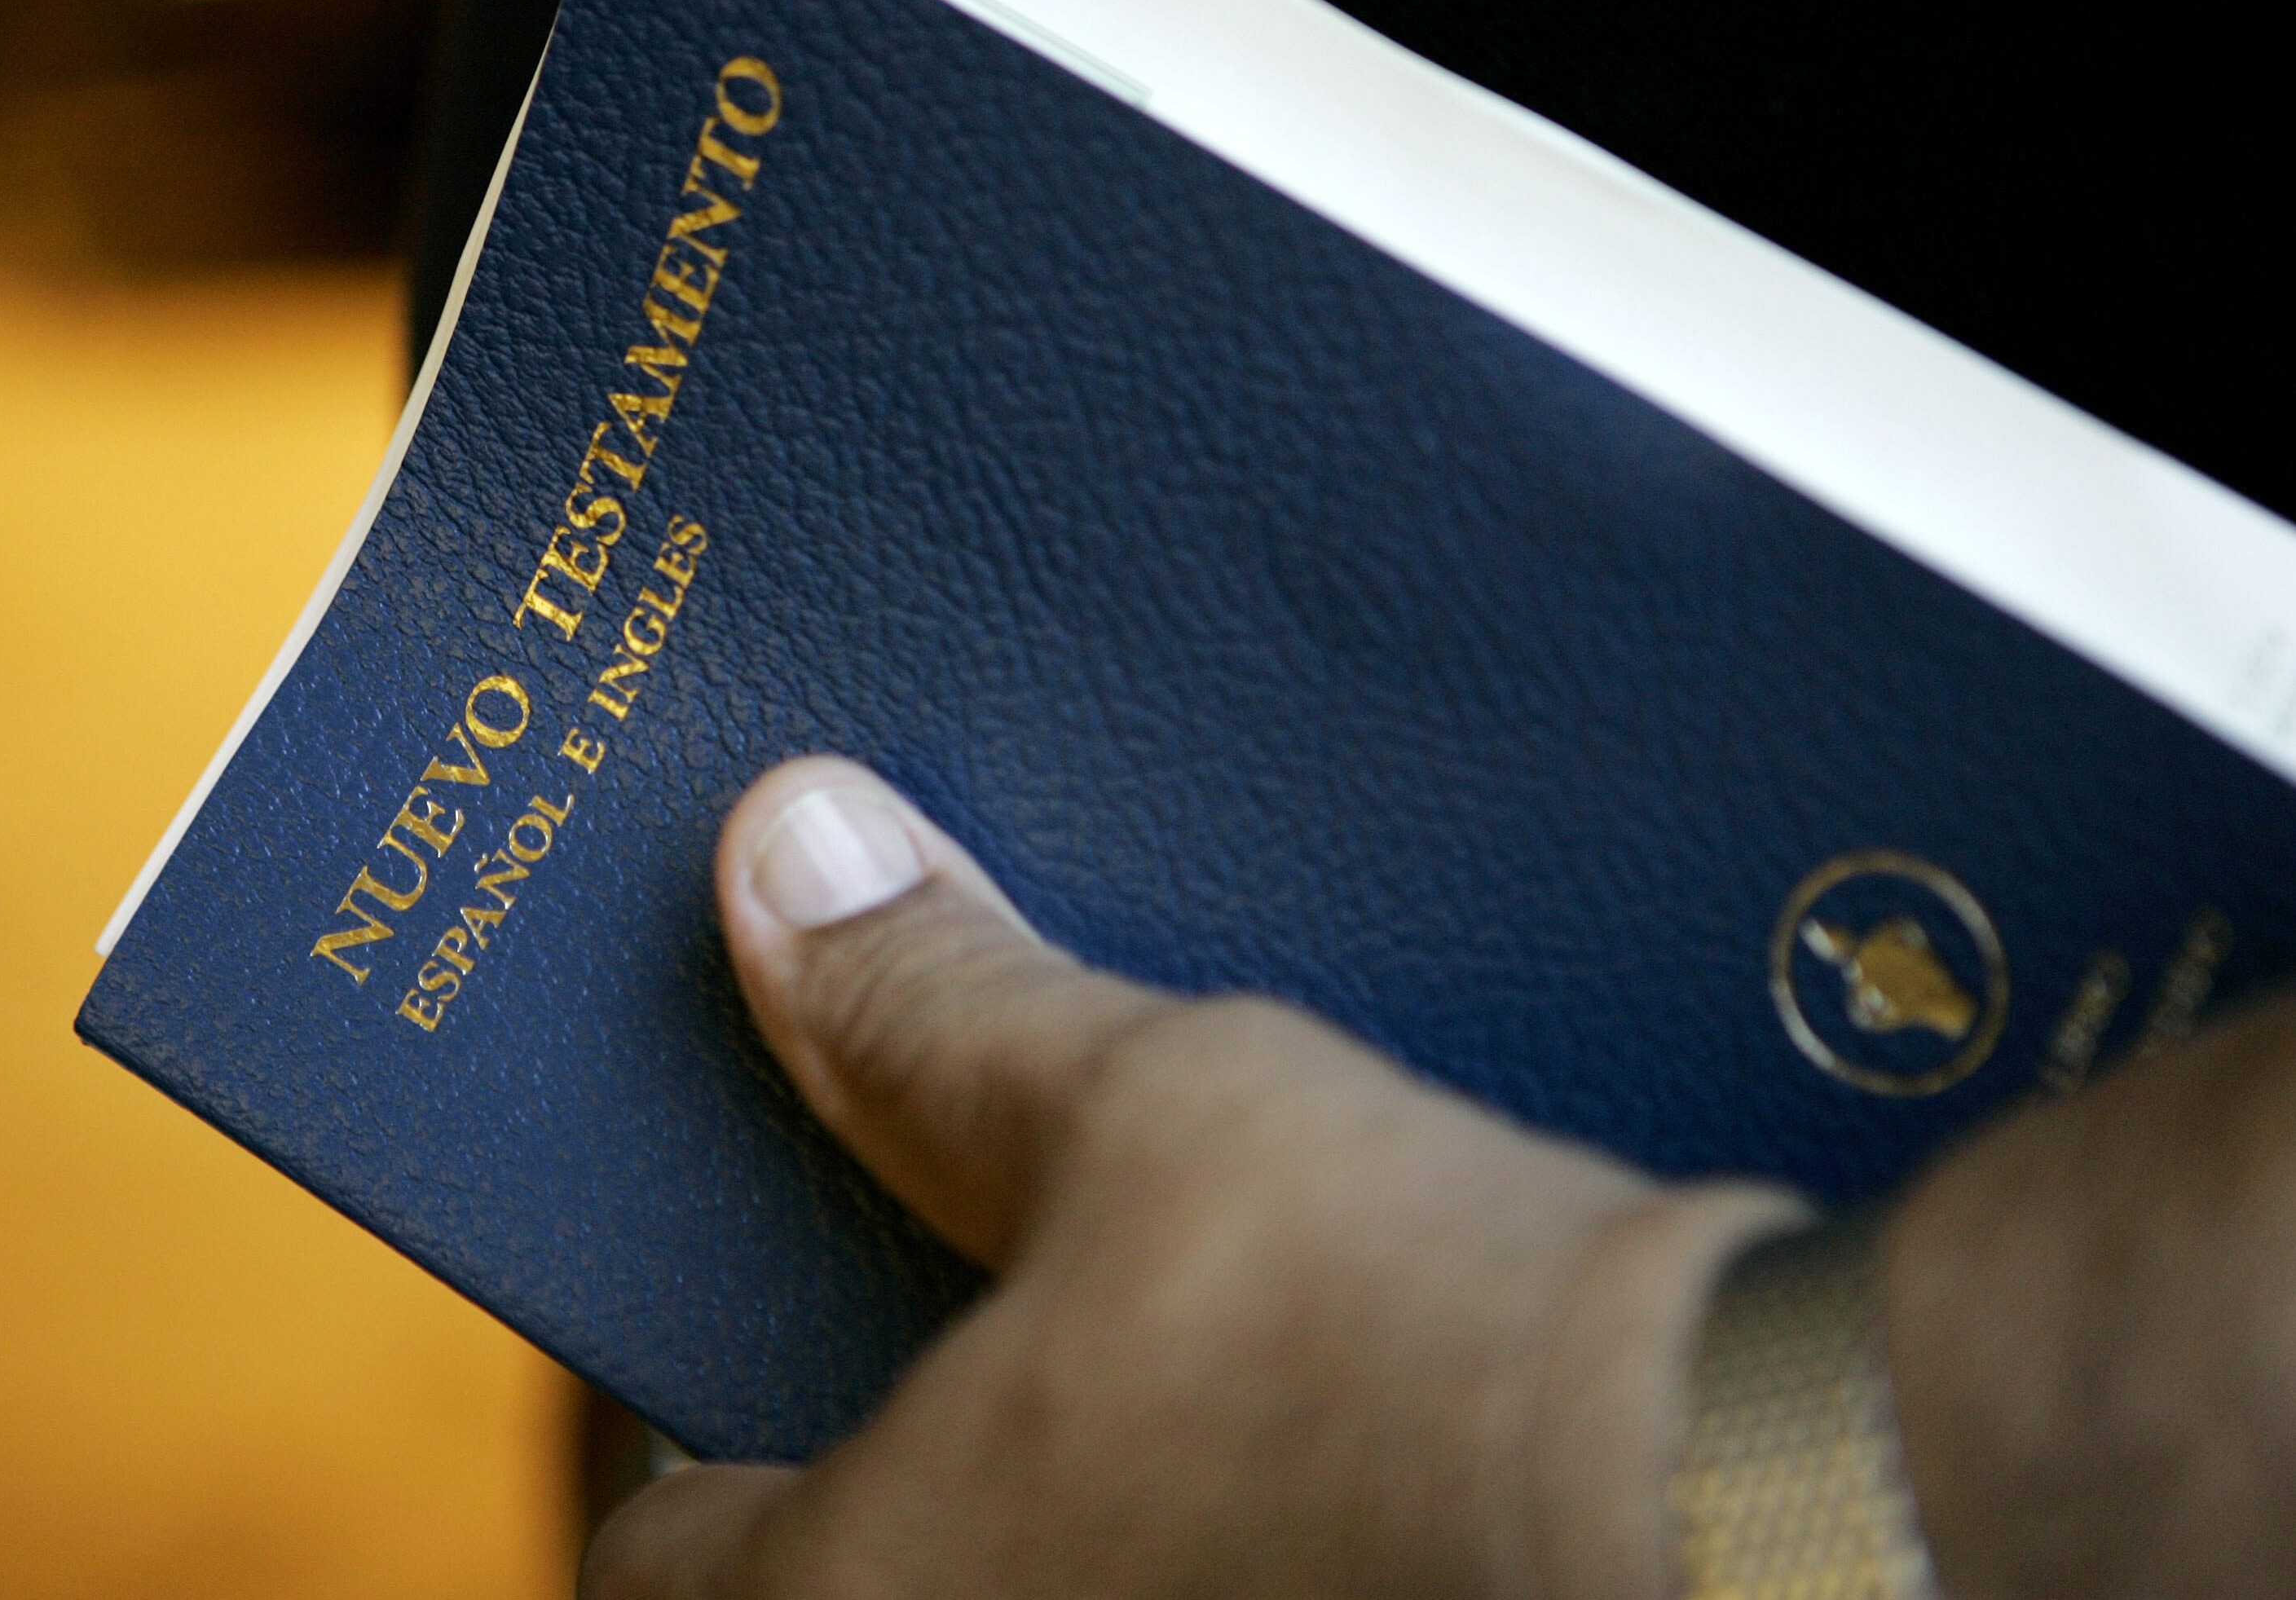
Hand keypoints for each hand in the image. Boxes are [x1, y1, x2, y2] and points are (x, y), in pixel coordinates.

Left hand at [583, 758, 1802, 1598]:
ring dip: (1033, 1475)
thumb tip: (794, 853)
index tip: (720, 1329)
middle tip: (920, 1287)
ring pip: (1016, 1577)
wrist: (1733, 1499)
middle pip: (840, 1577)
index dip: (663, 1432)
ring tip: (1093, 1311)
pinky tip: (1256, 1382)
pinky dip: (1173, 1504)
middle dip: (871, 1433)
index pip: (646, 1557)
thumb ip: (934, 1006)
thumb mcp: (1137, 1113)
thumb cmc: (1387, 1329)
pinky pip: (1172, 1579)